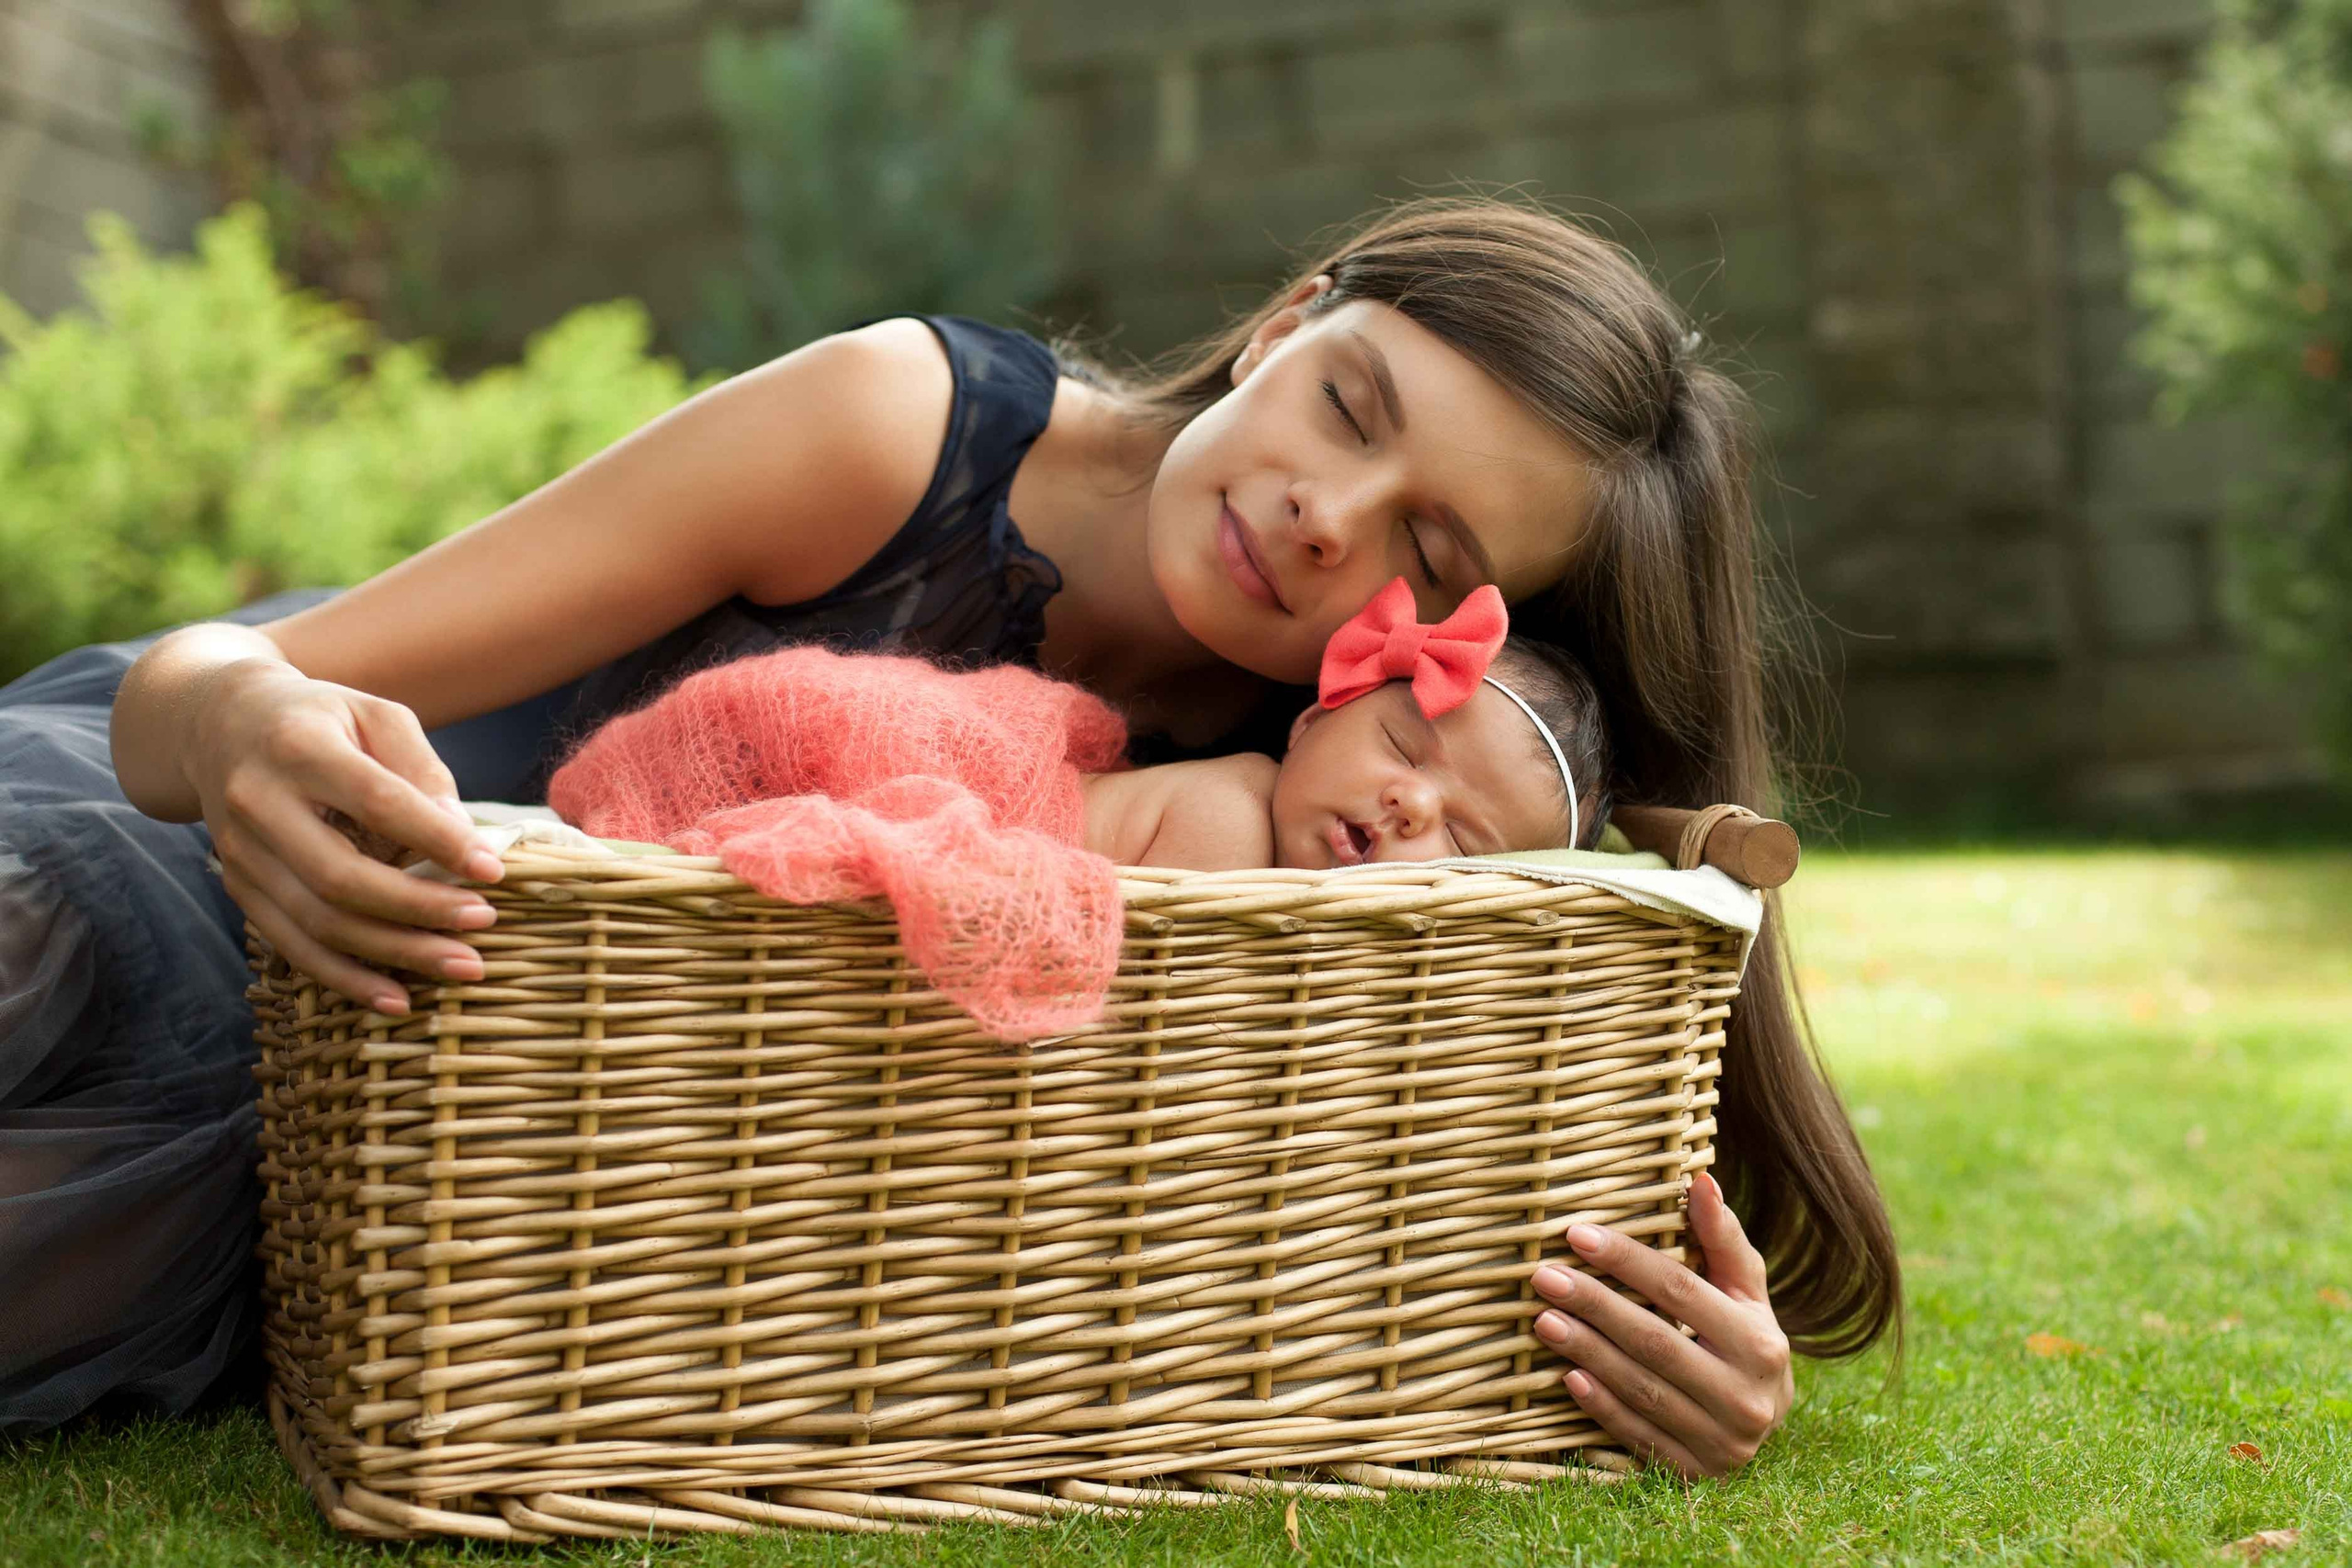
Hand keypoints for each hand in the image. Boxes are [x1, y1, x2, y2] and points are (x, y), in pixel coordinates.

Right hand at [186, 659, 504, 1013]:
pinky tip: (397, 998)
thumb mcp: (376, 716)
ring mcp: (239, 851)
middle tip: (484, 922)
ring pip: (316, 921)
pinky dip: (345, 978)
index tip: (493, 870)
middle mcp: (258, 802)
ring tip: (463, 966)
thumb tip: (465, 837)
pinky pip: (291, 945)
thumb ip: (422, 770)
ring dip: (394, 952)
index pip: (377, 801)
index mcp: (299, 747)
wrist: (218, 724)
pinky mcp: (238, 885)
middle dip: (419, 909)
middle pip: (340, 875)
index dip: (438, 841)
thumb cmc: (320, 718)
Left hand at [1530, 1171, 1792, 1477]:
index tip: (1576, 1234)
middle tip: (1545, 1277)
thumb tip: (1699, 1179)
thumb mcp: (1744, 1289)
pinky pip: (1638, 1436)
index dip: (1628, 1261)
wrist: (1763, 1419)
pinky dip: (1601, 1406)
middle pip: (1656, 1342)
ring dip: (1588, 1353)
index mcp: (1761, 1343)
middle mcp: (1747, 1397)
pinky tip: (1567, 1376)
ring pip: (1642, 1390)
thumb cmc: (1743, 1336)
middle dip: (1595, 1306)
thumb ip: (1722, 1238)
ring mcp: (1721, 1443)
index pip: (1682, 1292)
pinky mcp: (1693, 1474)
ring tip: (1543, 1320)